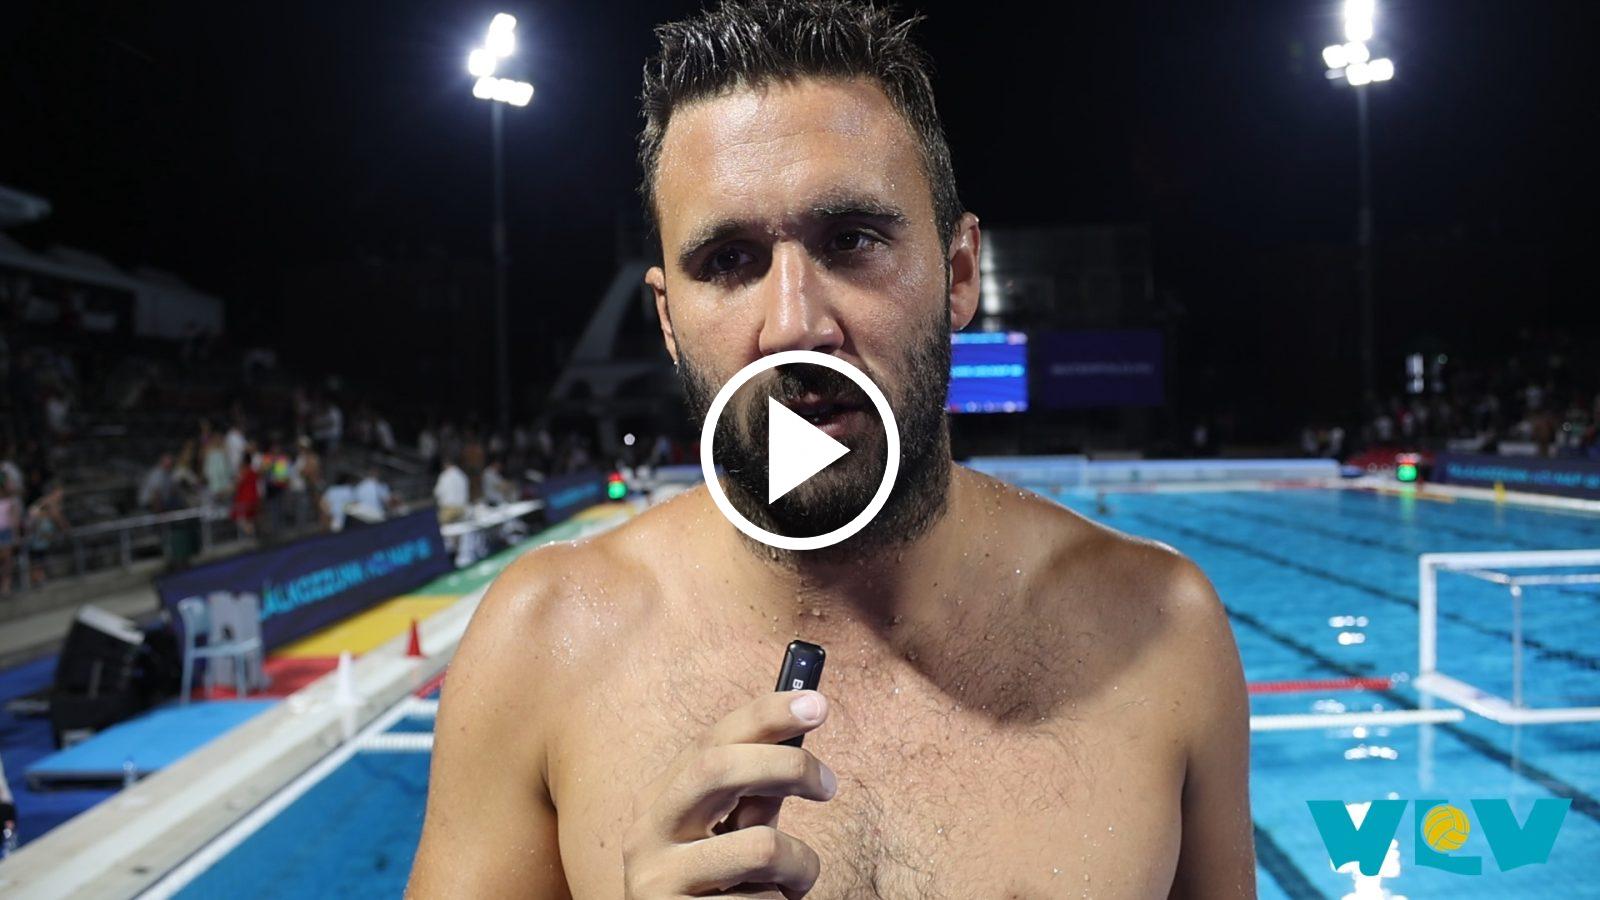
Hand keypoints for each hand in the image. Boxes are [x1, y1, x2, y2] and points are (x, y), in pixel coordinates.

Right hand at [622, 690, 836, 898]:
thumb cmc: (723, 889)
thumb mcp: (736, 834)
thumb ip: (757, 791)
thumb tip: (801, 719)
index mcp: (665, 799)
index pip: (713, 739)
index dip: (765, 714)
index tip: (817, 704)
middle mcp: (649, 832)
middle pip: (717, 769)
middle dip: (786, 766)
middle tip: (829, 784)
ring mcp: (656, 880)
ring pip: (760, 846)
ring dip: (801, 865)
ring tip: (794, 886)